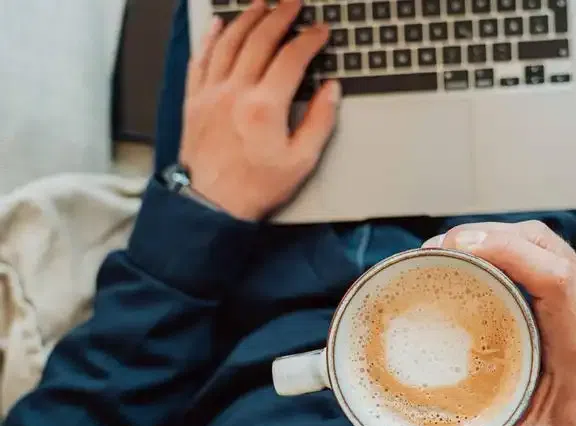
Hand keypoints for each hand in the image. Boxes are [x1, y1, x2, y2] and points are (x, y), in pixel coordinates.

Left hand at [179, 1, 339, 220]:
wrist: (210, 204)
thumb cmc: (255, 187)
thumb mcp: (301, 161)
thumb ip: (319, 121)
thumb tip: (330, 90)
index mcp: (265, 105)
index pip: (291, 58)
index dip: (309, 39)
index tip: (320, 30)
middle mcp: (235, 91)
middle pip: (259, 39)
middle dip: (280, 16)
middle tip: (293, 3)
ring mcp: (211, 93)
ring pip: (229, 42)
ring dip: (247, 18)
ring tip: (261, 4)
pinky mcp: (194, 100)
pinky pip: (201, 58)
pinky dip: (211, 38)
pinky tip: (219, 25)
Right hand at [412, 222, 575, 425]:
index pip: (557, 283)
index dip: (508, 254)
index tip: (457, 249)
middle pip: (542, 248)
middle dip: (484, 236)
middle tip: (431, 251)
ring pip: (538, 237)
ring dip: (489, 232)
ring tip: (442, 247)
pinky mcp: (574, 276)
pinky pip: (536, 243)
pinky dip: (500, 238)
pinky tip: (469, 250)